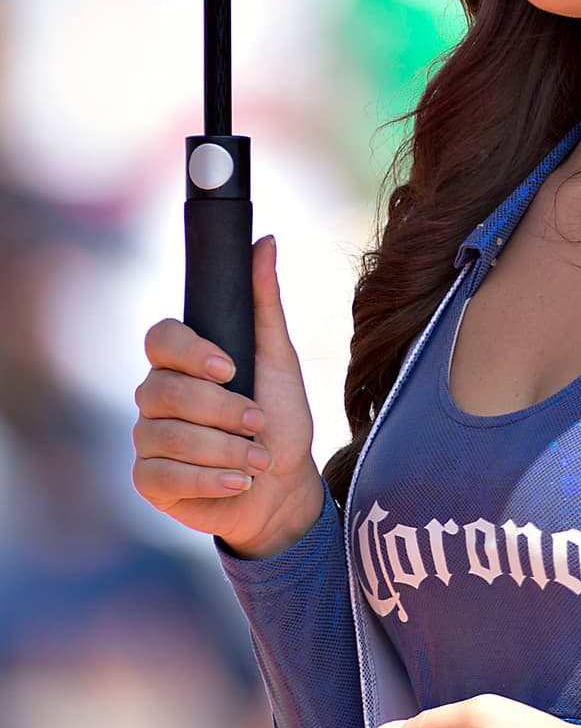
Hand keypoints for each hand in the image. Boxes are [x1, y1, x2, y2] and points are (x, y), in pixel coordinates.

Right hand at [132, 234, 324, 555]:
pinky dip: (210, 480)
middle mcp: (156, 395)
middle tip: (259, 424)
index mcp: (182, 361)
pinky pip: (164, 475)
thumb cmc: (280, 418)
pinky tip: (238, 482)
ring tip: (259, 460)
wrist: (284, 485)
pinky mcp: (149, 480)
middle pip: (165, 391)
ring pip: (168, 436)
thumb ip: (265, 303)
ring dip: (225, 450)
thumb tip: (265, 241)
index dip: (190, 353)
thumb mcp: (280, 359)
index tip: (230, 369)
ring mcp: (148, 438)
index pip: (160, 338)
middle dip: (222, 412)